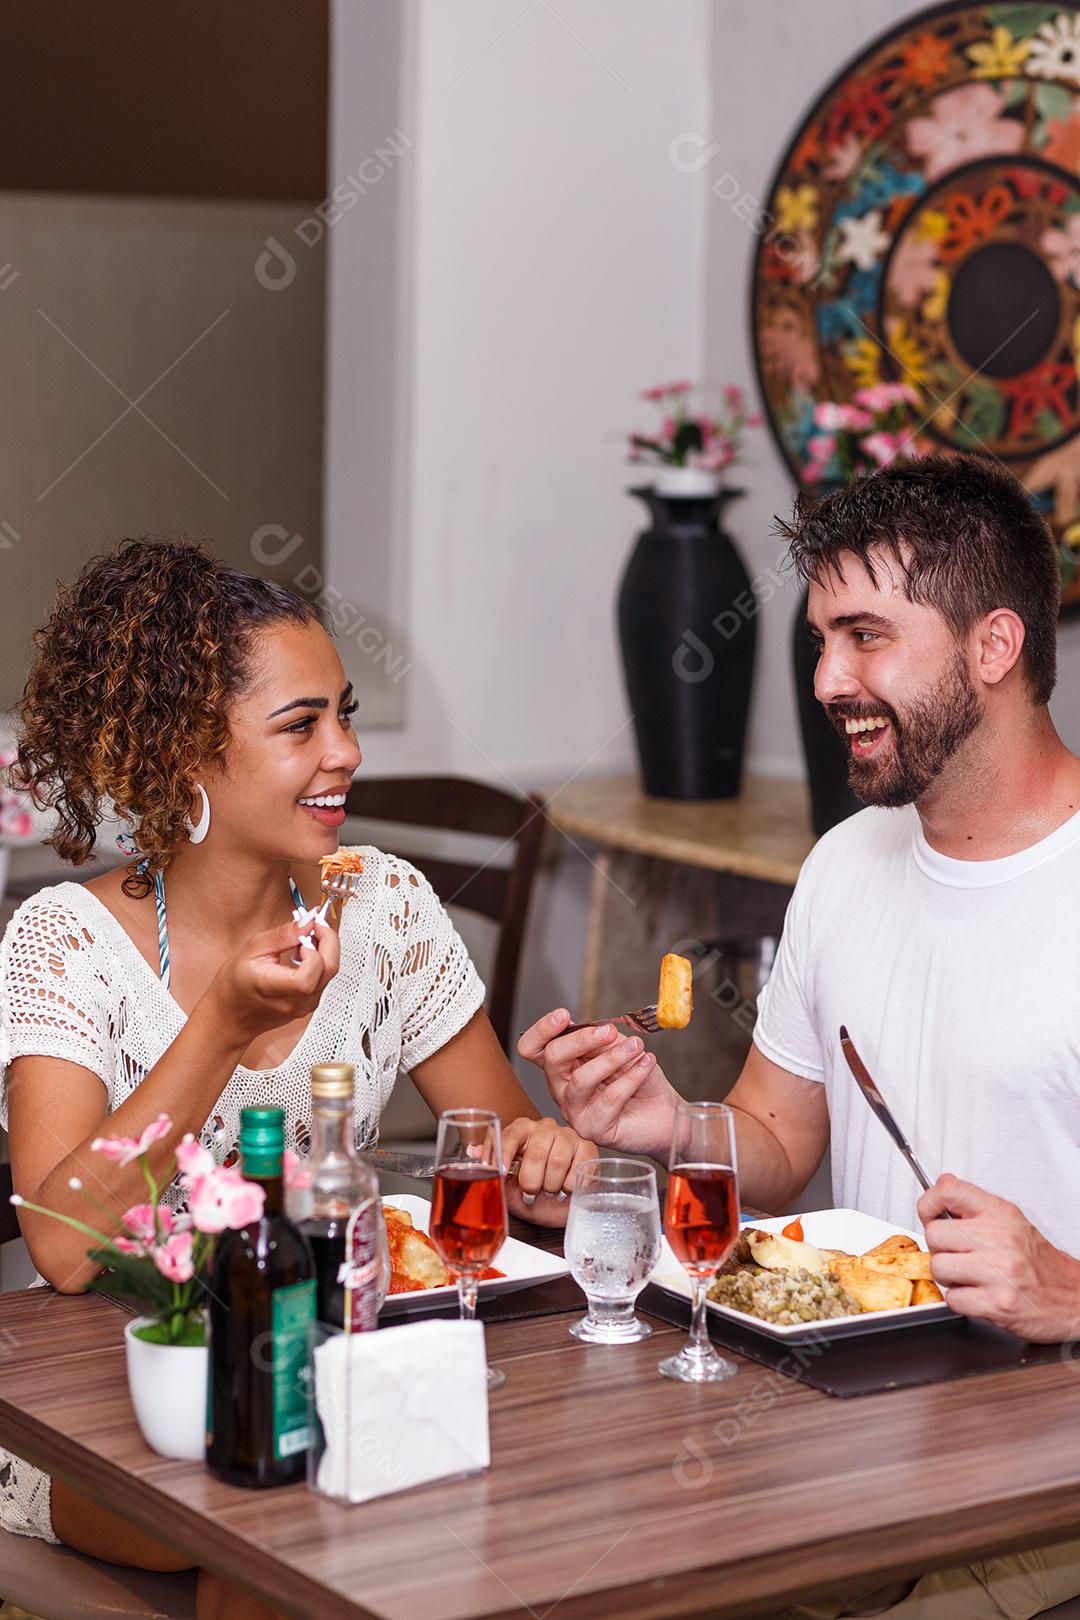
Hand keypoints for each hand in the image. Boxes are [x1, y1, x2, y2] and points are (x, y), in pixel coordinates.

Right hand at [205, 914, 338, 1043]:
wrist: (230, 1015)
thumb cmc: (234, 986)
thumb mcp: (252, 950)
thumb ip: (283, 935)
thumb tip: (308, 921)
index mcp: (275, 989)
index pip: (309, 976)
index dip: (314, 950)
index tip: (306, 933)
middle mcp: (295, 1002)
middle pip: (329, 970)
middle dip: (328, 941)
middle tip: (314, 926)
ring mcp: (305, 1006)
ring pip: (330, 973)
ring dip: (324, 950)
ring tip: (303, 942)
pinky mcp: (310, 1005)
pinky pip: (325, 979)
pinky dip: (320, 961)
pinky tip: (304, 955)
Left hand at [500, 1116, 597, 1227]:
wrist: (558, 1205)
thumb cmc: (531, 1189)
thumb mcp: (506, 1181)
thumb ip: (490, 1165)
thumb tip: (472, 1152)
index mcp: (523, 1129)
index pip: (511, 1135)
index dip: (504, 1154)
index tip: (501, 1174)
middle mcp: (545, 1127)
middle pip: (535, 1152)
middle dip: (530, 1181)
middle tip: (530, 1194)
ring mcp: (568, 1136)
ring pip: (557, 1162)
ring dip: (550, 1186)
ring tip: (548, 1192)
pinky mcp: (587, 1148)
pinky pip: (577, 1169)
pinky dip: (568, 1187)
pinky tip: (564, 1190)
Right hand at [517, 1009, 677, 1158]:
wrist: (663, 1110)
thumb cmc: (638, 1078)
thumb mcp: (619, 1048)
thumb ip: (602, 1040)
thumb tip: (596, 1031)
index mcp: (562, 1063)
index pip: (533, 1047)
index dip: (542, 1029)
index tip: (564, 1015)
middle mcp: (561, 1087)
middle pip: (552, 1058)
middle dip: (581, 1040)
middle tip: (609, 1032)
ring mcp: (573, 1109)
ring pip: (581, 1079)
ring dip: (611, 1059)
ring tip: (636, 1047)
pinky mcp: (592, 1128)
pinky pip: (608, 1099)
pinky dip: (631, 1077)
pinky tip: (646, 1064)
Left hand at [918, 1174, 1079, 1342]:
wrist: (1074, 1298)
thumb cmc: (1040, 1263)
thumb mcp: (1012, 1221)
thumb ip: (975, 1204)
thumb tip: (942, 1185)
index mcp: (1000, 1213)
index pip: (948, 1191)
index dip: (928, 1203)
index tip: (930, 1214)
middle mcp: (999, 1237)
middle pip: (934, 1234)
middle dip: (940, 1249)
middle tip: (957, 1255)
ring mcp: (998, 1270)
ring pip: (938, 1267)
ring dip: (949, 1277)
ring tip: (970, 1277)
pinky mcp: (998, 1302)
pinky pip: (952, 1299)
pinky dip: (961, 1301)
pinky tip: (979, 1295)